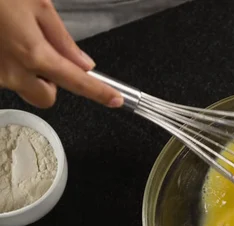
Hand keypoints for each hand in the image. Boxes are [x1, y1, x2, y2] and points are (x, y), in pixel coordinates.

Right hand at [0, 0, 121, 107]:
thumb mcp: (36, 4)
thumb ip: (61, 38)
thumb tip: (83, 63)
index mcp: (32, 53)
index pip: (75, 82)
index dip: (98, 92)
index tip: (114, 100)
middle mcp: (11, 71)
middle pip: (47, 98)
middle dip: (52, 82)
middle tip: (46, 52)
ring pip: (23, 87)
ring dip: (28, 71)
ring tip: (14, 35)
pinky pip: (4, 77)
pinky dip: (8, 64)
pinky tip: (3, 39)